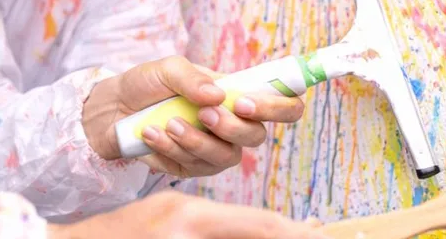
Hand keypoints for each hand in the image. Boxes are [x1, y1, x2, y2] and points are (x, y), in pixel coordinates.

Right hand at [47, 192, 326, 238]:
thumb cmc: (126, 228)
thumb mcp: (171, 210)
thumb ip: (214, 220)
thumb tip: (260, 228)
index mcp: (189, 216)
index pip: (259, 224)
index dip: (294, 232)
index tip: (319, 233)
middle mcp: (189, 238)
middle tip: (318, 236)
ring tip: (299, 235)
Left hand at [82, 56, 304, 177]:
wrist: (110, 109)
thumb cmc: (146, 84)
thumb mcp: (167, 68)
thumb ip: (193, 78)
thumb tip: (218, 96)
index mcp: (236, 94)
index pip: (282, 105)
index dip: (279, 107)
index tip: (244, 103)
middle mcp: (232, 124)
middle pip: (257, 136)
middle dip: (231, 127)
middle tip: (203, 114)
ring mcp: (213, 149)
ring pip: (226, 157)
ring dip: (196, 141)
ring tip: (167, 123)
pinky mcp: (191, 168)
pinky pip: (193, 168)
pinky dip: (170, 150)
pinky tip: (150, 134)